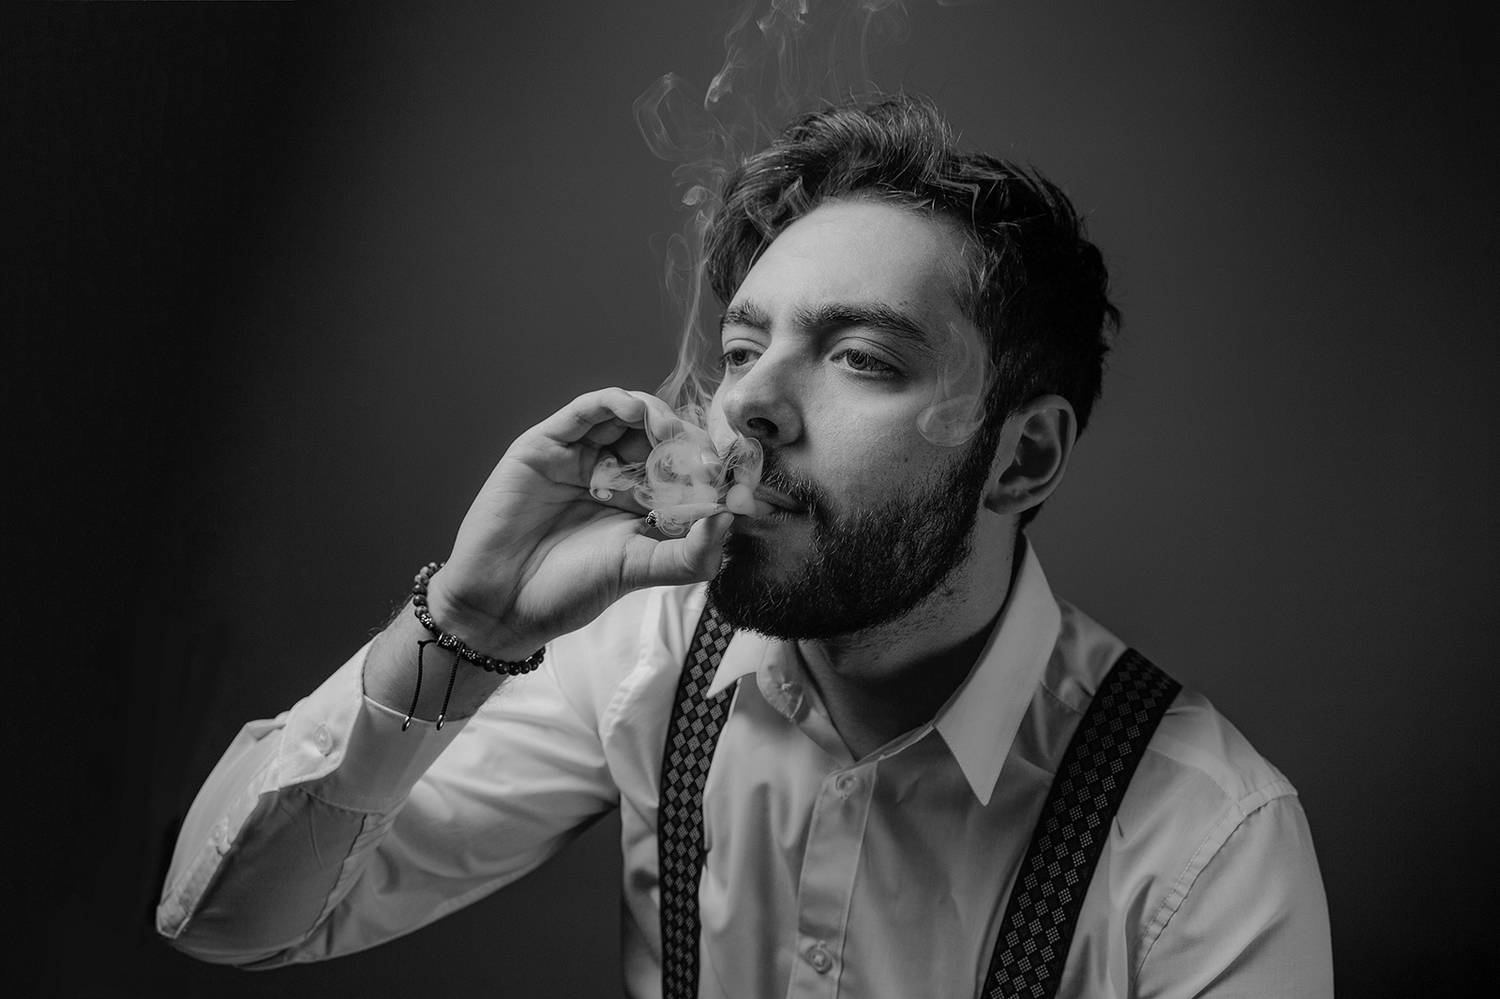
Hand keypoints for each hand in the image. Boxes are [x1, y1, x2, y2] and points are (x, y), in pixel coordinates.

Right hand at [426, 388, 733, 656]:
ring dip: (655, 414)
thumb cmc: (569, 591)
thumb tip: (731, 518)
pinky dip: (614, 402)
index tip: (738, 479)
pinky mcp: (546, 444)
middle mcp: (612, 473)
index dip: (712, 468)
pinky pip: (586, 410)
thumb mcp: (641, 571)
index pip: (685, 468)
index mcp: (639, 501)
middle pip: (660, 436)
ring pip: (627, 415)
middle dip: (686, 439)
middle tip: (703, 455)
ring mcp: (579, 456)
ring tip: (668, 434)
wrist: (502, 604)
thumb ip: (691, 553)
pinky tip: (636, 413)